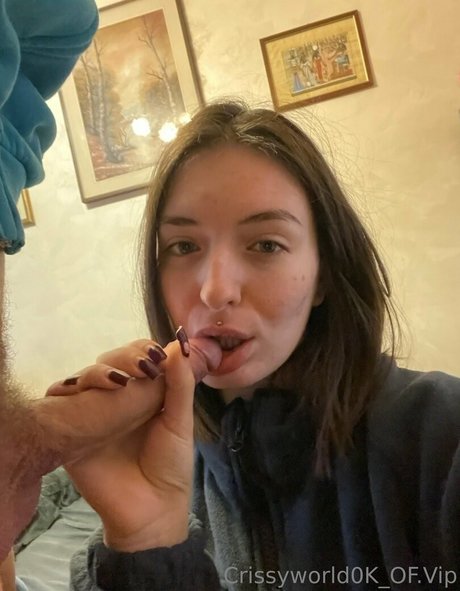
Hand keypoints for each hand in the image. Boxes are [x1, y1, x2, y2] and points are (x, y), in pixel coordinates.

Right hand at [56, 336, 219, 550]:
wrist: (150, 512)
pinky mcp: (71, 432)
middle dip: (122, 358)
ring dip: (97, 372)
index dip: (141, 349)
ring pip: (83, 377)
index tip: (155, 354)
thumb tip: (181, 342)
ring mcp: (92, 413)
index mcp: (142, 394)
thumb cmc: (170, 466)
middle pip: (108, 362)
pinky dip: (67, 391)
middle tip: (141, 367)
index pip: (135, 357)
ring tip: (118, 382)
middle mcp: (115, 399)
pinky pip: (59, 403)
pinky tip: (84, 392)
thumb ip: (180, 383)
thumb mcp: (180, 421)